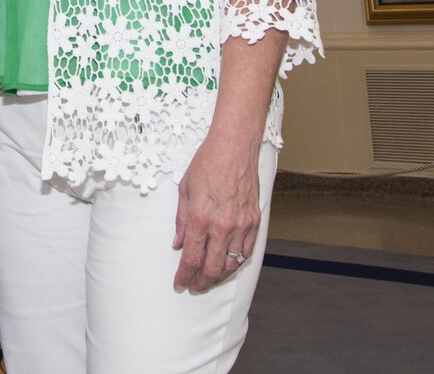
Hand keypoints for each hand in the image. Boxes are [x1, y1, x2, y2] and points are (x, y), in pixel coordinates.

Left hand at [172, 133, 260, 293]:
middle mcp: (222, 226)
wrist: (234, 147)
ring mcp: (241, 225)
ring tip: (208, 279)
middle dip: (200, 282)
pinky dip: (236, 262)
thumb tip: (178, 244)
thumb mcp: (184, 190)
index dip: (184, 275)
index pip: (191, 258)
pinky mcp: (254, 222)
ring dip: (218, 276)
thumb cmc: (207, 163)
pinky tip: (227, 265)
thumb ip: (181, 221)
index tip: (179, 283)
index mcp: (200, 218)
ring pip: (231, 264)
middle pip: (211, 268)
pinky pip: (246, 252)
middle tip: (193, 286)